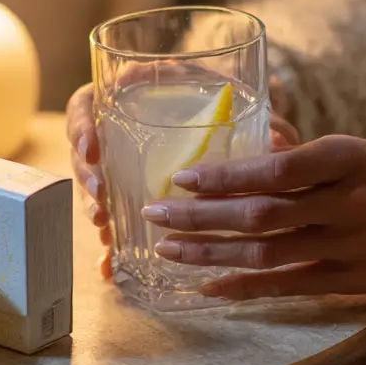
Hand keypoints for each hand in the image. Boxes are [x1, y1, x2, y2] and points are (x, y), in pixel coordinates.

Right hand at [65, 77, 299, 277]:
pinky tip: (106, 267)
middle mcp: (111, 127)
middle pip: (83, 151)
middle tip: (100, 194)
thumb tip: (282, 140)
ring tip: (104, 224)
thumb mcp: (231, 104)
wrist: (212, 120)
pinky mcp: (121, 195)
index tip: (92, 146)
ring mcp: (113, 162)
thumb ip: (256, 119)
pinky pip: (109, 217)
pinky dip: (107, 242)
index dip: (83, 127)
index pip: (87, 107)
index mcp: (126, 97)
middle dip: (87, 175)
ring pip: (92, 185)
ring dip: (94, 205)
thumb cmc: (218, 105)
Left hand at [142, 135, 365, 298]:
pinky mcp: (352, 280)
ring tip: (167, 249)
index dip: (225, 176)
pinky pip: (289, 286)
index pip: (276, 170)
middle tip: (154, 214)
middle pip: (261, 214)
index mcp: (346, 158)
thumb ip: (300, 152)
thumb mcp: (355, 148)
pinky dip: (245, 287)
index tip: (182, 178)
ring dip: (212, 253)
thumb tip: (244, 152)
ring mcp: (350, 245)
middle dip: (201, 216)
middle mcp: (347, 203)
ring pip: (267, 253)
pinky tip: (208, 286)